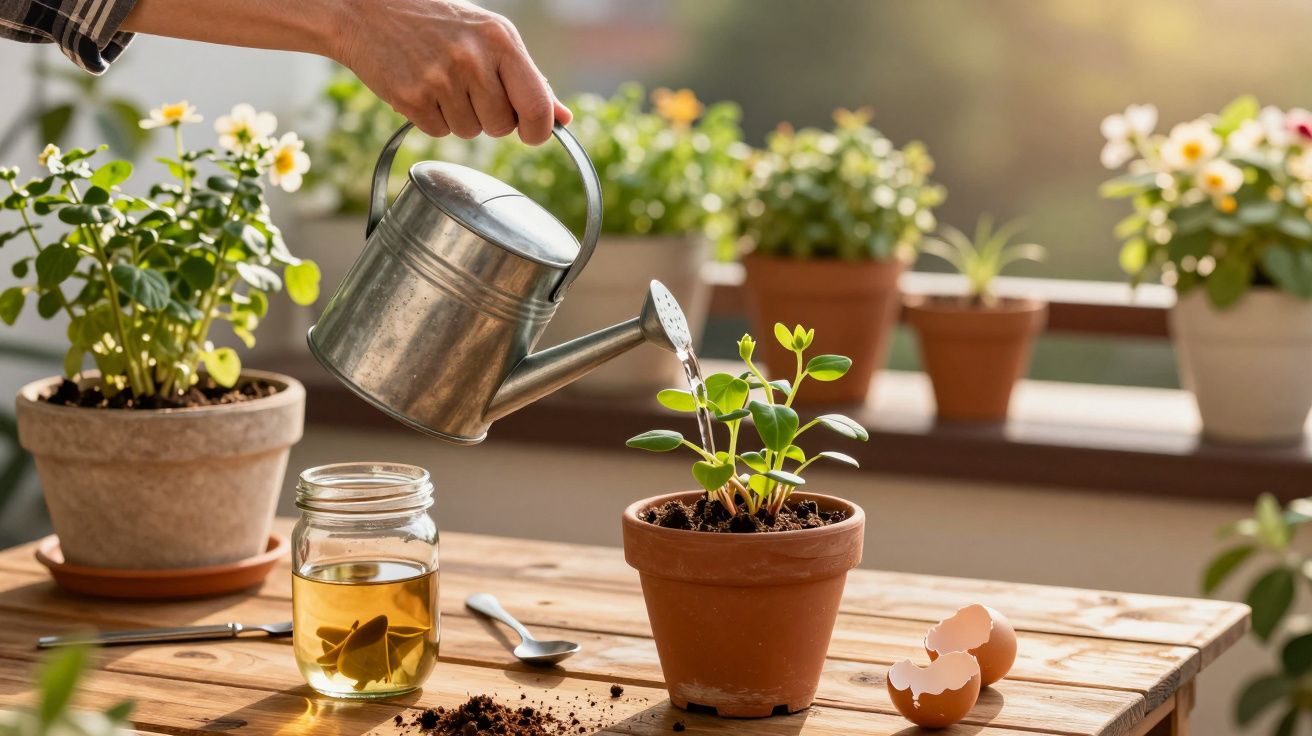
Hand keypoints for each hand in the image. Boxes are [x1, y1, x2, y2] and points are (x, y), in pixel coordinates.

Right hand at [332, 0, 571, 144]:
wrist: (368, 11)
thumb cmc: (439, 23)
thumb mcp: (491, 37)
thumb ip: (529, 78)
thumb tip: (563, 118)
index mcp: (501, 40)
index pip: (536, 106)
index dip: (538, 130)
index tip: (532, 132)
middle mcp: (473, 59)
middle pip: (502, 127)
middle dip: (491, 119)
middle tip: (471, 90)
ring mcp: (440, 79)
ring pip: (470, 133)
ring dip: (460, 118)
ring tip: (443, 82)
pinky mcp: (412, 98)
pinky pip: (439, 132)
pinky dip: (433, 119)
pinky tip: (423, 88)